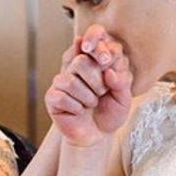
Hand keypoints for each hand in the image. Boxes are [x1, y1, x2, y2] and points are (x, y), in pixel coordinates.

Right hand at [45, 26, 132, 146]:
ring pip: (71, 80)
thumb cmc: (109, 112)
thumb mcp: (123, 97)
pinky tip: (79, 111)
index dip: (97, 47)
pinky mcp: (52, 97)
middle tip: (102, 92)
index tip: (105, 60)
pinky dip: (76, 107)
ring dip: (88, 97)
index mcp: (92, 60)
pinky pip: (62, 96)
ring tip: (91, 103)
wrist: (97, 134)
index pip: (89, 41)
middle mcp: (74, 67)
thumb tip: (110, 72)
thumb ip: (121, 82)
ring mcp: (61, 81)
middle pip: (80, 61)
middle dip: (96, 81)